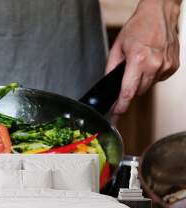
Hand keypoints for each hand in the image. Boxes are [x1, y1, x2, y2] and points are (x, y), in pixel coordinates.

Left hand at [106, 0, 180, 114]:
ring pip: (149, 87)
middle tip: (127, 77)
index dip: (120, 107)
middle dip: (130, 89)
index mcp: (138, 60)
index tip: (116, 116)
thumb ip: (111, 69)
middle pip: (138, 92)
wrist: (160, 13)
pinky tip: (150, 62)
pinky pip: (159, 79)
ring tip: (140, 63)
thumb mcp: (117, 47)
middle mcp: (154, 65)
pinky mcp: (173, 66)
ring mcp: (166, 66)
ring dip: (142, 81)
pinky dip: (152, 75)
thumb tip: (109, 86)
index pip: (128, 92)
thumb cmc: (138, 27)